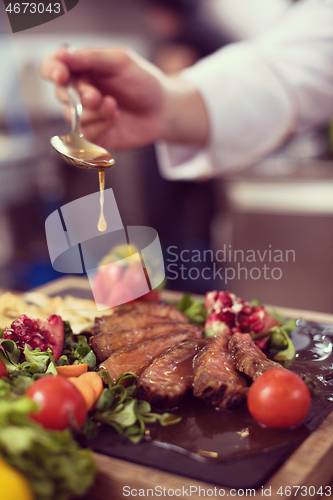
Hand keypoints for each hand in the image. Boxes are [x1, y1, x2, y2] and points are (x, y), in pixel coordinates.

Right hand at [40, 47, 208, 150]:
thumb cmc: (143, 82)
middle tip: (97, 97)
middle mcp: (79, 92)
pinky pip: (84, 134)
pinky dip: (100, 126)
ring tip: (114, 106)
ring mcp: (85, 115)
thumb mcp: (120, 62)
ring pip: (71, 116)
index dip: (52, 70)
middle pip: (61, 94)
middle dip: (79, 96)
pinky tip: (115, 118)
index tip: (62, 75)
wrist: (162, 111)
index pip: (53, 67)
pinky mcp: (93, 135)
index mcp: (82, 69)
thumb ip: (91, 57)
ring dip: (93, 112)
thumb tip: (62, 55)